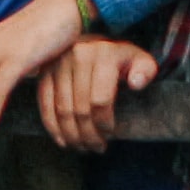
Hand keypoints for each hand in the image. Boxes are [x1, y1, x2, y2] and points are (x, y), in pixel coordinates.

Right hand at [37, 36, 157, 153]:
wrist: (94, 41)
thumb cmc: (120, 57)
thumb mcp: (140, 59)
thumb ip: (145, 70)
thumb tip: (136, 84)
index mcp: (104, 54)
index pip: (100, 100)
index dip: (104, 123)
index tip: (110, 135)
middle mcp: (78, 55)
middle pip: (80, 108)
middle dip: (89, 135)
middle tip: (97, 148)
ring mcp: (58, 63)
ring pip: (62, 110)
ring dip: (72, 135)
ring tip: (83, 148)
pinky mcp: (44, 71)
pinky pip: (45, 103)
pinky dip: (52, 126)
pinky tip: (64, 141)